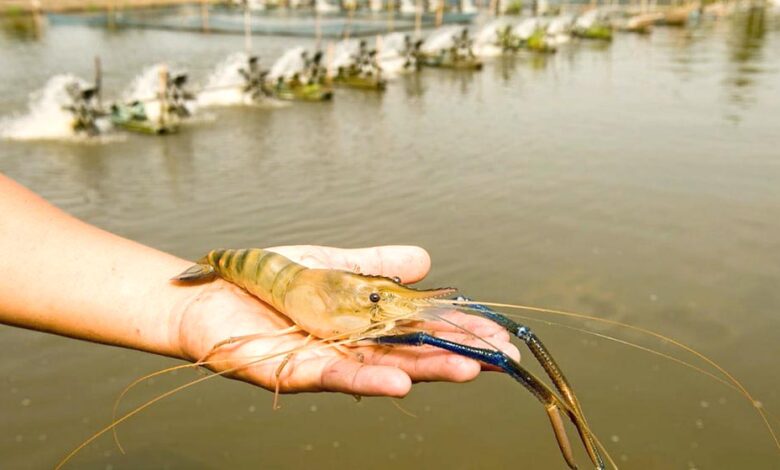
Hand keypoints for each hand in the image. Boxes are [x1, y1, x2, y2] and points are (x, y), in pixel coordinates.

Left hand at [172, 245, 519, 397]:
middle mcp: (353, 347)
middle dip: (458, 354)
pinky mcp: (297, 372)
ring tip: (469, 370)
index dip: (459, 331)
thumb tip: (427, 261)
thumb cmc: (270, 280)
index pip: (421, 329)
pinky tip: (402, 384)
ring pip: (384, 371)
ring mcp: (328, 362)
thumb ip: (377, 266)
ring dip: (426, 372)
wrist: (211, 293)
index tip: (498, 333)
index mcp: (365, 323)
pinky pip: (337, 378)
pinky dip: (370, 382)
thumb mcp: (333, 264)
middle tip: (503, 357)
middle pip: (412, 354)